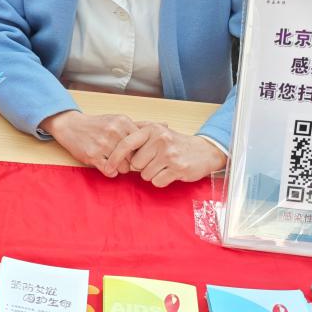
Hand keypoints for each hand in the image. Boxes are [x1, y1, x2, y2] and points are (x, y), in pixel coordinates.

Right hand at [40, 111, 139, 175]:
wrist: (71, 126)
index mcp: (123, 122)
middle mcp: (114, 132)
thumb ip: (138, 127)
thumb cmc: (97, 125)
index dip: (141, 152)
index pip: (143, 144)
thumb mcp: (118, 121)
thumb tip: (164, 127)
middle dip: (131, 162)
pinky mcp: (93, 156)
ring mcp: (103, 144)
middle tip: (124, 160)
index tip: (135, 154)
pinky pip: (110, 172)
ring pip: (124, 167)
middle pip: (135, 157)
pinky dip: (111, 171)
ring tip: (114, 162)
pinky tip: (106, 165)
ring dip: (121, 168)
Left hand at [106, 122, 226, 187]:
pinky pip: (157, 181)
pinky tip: (169, 172)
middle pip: (135, 164)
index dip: (114, 157)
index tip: (107, 167)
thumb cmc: (175, 143)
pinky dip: (161, 180)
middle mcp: (160, 140)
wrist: (203, 151)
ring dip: (151, 174)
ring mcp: (170, 154)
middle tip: (153, 161)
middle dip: (141, 167)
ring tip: (162, 166)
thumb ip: (138, 129)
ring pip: (145, 174)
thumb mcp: (158, 130)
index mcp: (152, 129)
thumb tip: (115, 134)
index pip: (126, 143)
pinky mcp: (178, 168)